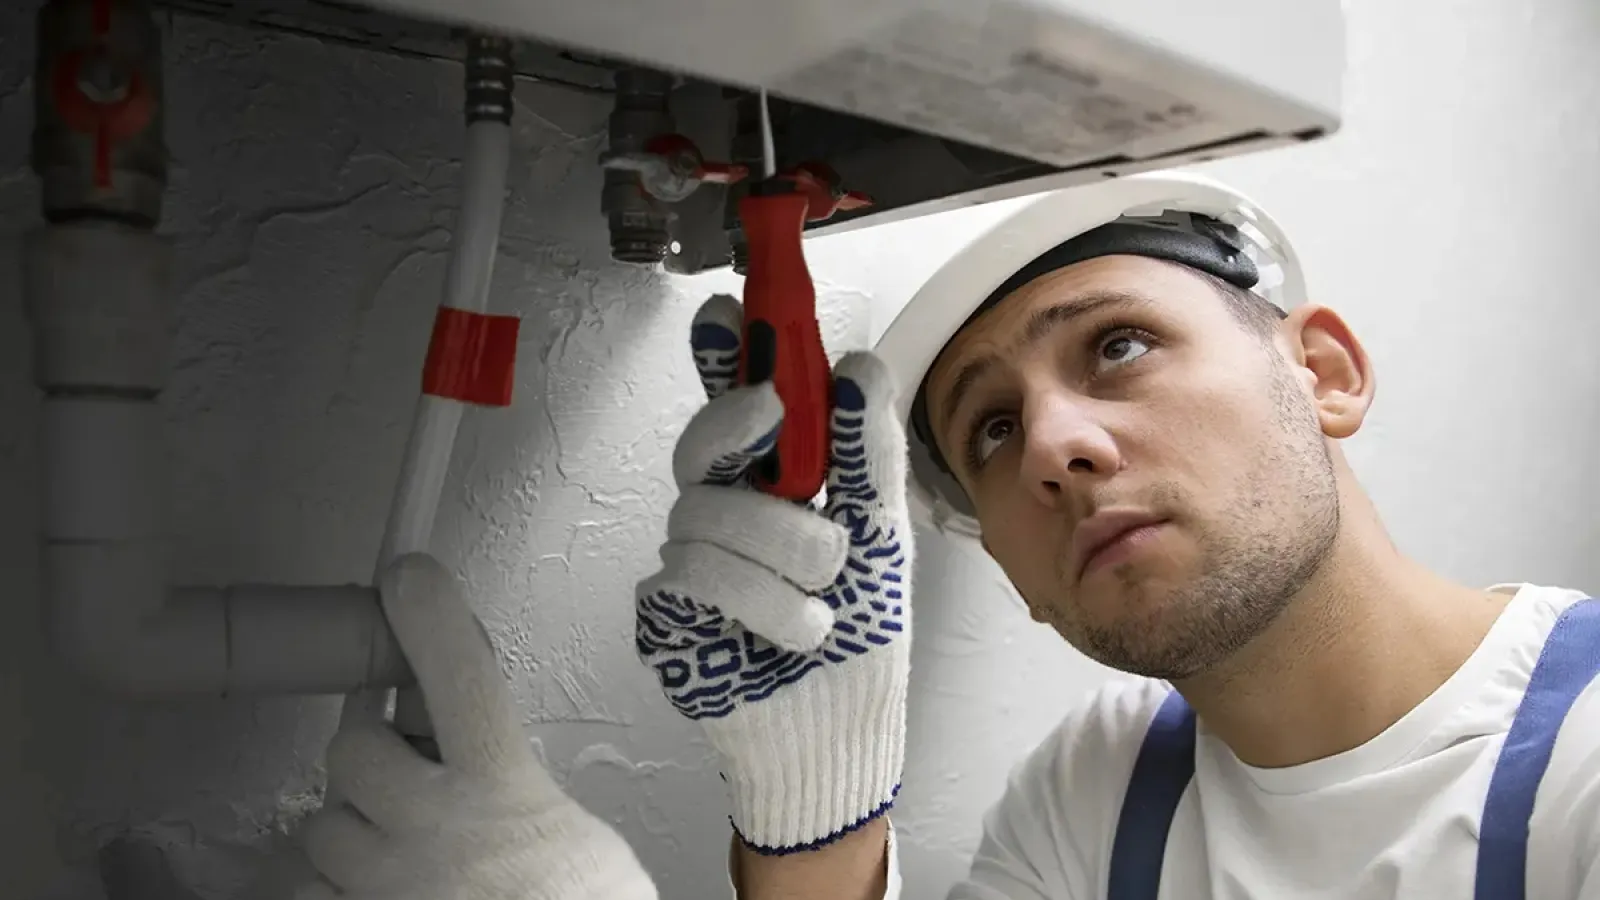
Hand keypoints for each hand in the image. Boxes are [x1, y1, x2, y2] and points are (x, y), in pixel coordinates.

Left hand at [294, 553, 657, 899]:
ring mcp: (386, 888)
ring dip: (354, 829)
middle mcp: (436, 832)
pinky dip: (345, 890)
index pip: (461, 676)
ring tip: (407, 856)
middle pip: (355, 748)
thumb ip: (510, 781)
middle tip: (409, 778)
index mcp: (504, 792)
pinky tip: (392, 896)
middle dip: (375, 756)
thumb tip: (467, 753)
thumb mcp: (566, 829)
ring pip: (325, 825)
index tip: (409, 575)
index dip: (430, 615)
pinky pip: (315, 892)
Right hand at [635, 294, 913, 853]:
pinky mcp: (665, 612)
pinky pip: (697, 576)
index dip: (723, 356)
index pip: (735, 403)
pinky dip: (765, 603)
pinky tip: (796, 630)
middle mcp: (723, 511)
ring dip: (785, 552)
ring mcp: (687, 559)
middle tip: (773, 412)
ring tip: (825, 595)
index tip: (729, 314)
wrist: (842, 728)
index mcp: (771, 481)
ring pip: (708, 512)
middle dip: (740, 425)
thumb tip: (858, 369)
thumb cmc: (860, 630)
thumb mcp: (882, 532)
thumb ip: (865, 454)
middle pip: (701, 441)